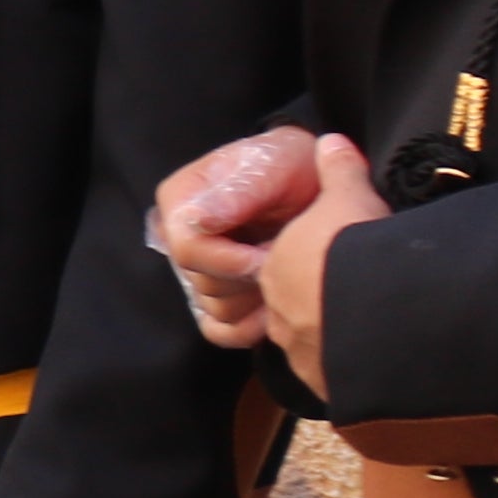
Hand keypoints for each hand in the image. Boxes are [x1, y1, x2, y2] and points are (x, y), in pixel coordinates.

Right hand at [152, 126, 321, 346]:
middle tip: (286, 256)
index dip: (230, 259)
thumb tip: (197, 220)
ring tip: (286, 273)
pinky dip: (249, 327)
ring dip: (257, 298)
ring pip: (215, 309)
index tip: (271, 253)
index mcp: (180, 201)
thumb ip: (239, 193)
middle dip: (250, 276)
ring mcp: (196, 271)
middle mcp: (180, 237)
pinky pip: (220, 331)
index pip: (187, 249)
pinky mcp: (215, 298)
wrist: (317, 183)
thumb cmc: (294, 166)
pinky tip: (274, 310)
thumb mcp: (274, 167)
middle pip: (202, 283)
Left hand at [250, 137, 389, 399]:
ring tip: (375, 329)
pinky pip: (336, 375)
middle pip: (298, 306)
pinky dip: (353, 367)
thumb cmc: (355, 249)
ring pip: (315, 344)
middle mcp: (279, 314)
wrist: (377, 315)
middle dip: (323, 302)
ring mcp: (300, 354)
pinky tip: (380, 357)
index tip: (343, 261)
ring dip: (337, 337)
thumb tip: (330, 140)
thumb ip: (339, 170)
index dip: (316, 261)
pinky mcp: (325, 386)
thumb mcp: (350, 197)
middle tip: (362, 294)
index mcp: (278, 268)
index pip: (289, 265)